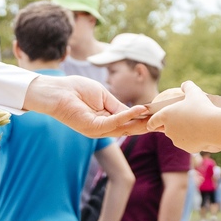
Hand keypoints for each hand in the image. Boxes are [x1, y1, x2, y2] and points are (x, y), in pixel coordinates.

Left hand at [23, 74, 147, 137]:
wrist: (56, 91)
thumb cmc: (75, 89)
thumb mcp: (103, 96)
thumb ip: (118, 106)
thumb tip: (136, 111)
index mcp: (105, 121)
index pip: (128, 123)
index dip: (143, 119)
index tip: (159, 115)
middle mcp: (102, 129)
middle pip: (129, 128)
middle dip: (146, 124)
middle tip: (165, 119)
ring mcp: (97, 130)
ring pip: (124, 128)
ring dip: (141, 121)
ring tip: (156, 115)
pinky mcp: (92, 128)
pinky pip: (114, 123)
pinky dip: (127, 116)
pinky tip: (138, 109)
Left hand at [147, 80, 220, 151]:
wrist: (213, 126)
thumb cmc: (202, 107)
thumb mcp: (195, 92)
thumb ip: (188, 86)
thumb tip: (185, 85)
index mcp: (166, 115)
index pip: (153, 121)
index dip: (151, 123)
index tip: (150, 125)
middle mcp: (168, 129)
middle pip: (167, 129)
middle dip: (173, 126)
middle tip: (183, 120)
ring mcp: (177, 140)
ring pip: (178, 137)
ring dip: (183, 133)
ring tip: (195, 126)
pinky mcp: (187, 148)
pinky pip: (189, 143)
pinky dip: (193, 140)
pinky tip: (201, 134)